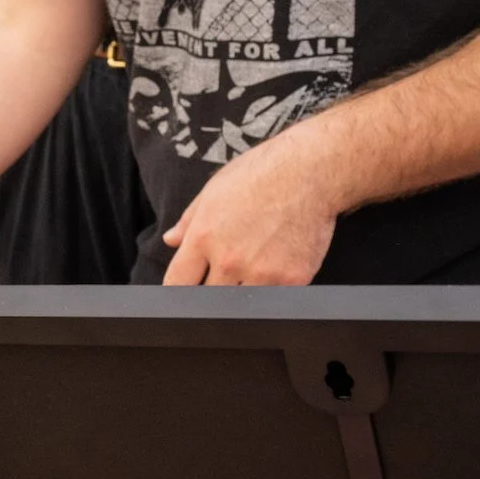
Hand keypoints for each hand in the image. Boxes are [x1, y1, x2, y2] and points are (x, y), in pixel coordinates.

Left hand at [159, 128, 343, 285]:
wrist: (309, 172)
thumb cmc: (261, 174)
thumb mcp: (214, 190)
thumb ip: (189, 221)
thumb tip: (170, 240)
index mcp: (204, 237)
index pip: (177, 282)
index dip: (178, 290)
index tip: (185, 290)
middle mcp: (229, 259)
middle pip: (208, 299)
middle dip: (210, 293)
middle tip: (223, 280)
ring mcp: (262, 273)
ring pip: (241, 305)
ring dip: (242, 295)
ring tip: (252, 274)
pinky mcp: (292, 279)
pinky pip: (275, 300)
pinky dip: (273, 294)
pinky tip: (276, 273)